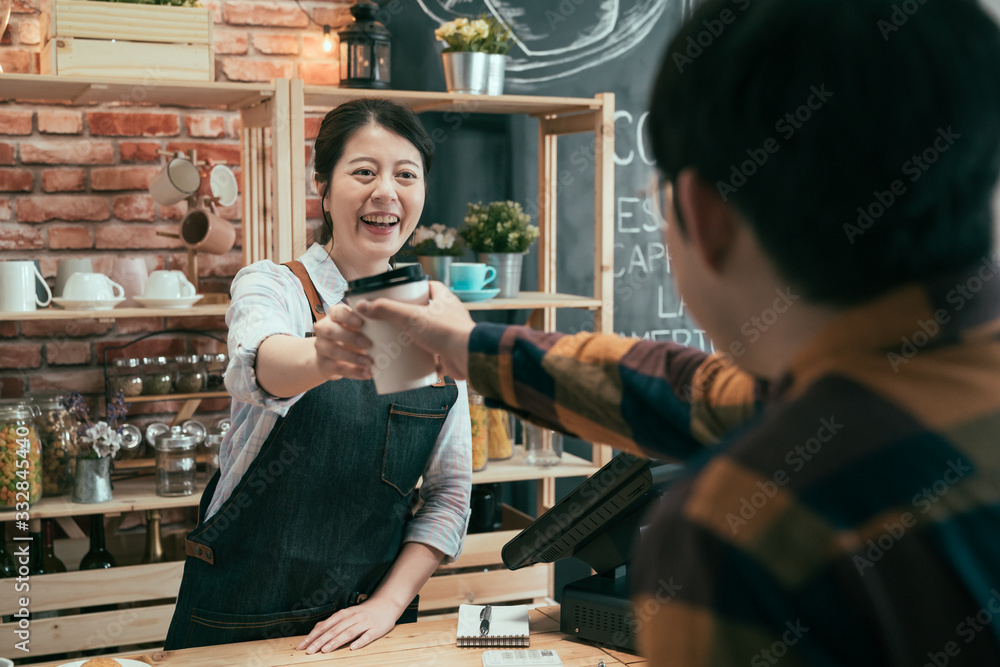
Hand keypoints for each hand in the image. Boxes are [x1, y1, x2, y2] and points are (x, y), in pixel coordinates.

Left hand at [297, 596, 401, 653]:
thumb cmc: (363, 612)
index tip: (302, 645)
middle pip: (334, 630)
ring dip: (336, 641)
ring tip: (325, 650)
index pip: (325, 625)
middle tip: (309, 651)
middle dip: (320, 641)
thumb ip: (332, 622)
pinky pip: (367, 636)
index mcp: (343, 614)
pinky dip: (360, 642)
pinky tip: (352, 648)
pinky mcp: (376, 629)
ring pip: (348, 632)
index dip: (313, 635)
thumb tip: (315, 631)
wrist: (386, 604)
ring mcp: (364, 623)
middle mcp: (352, 617)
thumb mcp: (346, 614)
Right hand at [312, 303, 372, 381]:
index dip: (348, 316)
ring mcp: (321, 347)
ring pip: (333, 350)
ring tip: (369, 362)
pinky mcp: (323, 364)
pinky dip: (354, 371)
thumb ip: (369, 323)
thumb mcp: (359, 328)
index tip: (361, 323)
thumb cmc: (353, 337)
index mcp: (334, 315)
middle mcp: (323, 329)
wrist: (332, 358)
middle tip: (369, 344)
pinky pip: (337, 368)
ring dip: (353, 357)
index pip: (336, 311)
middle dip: (350, 337)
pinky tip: (367, 373)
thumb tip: (386, 318)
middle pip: (330, 330)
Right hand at [355, 281, 475, 379]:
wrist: (468, 357)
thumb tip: (362, 306)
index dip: (414, 289)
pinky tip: (410, 365)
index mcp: (444, 300)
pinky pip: (435, 358)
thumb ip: (387, 310)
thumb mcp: (411, 317)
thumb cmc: (446, 332)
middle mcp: (450, 316)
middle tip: (392, 322)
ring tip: (397, 343)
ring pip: (430, 336)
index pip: (429, 287)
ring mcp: (451, 336)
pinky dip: (424, 361)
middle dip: (410, 318)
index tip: (398, 294)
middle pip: (426, 313)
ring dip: (415, 340)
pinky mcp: (451, 355)